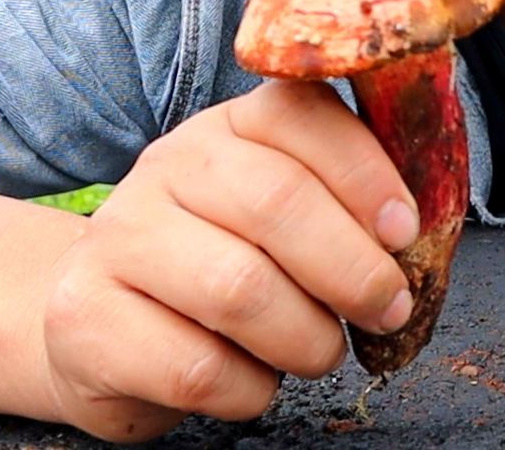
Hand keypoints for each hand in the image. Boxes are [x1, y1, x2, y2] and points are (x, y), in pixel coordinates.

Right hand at [36, 79, 420, 442]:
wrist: (105, 323)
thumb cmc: (229, 262)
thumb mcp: (289, 214)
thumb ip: (348, 203)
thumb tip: (419, 234)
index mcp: (231, 126)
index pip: (301, 115)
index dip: (366, 173)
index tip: (406, 231)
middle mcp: (168, 166)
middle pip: (277, 203)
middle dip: (354, 269)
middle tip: (388, 309)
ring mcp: (117, 238)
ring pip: (239, 290)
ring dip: (308, 338)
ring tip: (321, 350)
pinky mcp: (85, 319)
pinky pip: (196, 368)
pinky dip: (252, 389)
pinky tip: (257, 381)